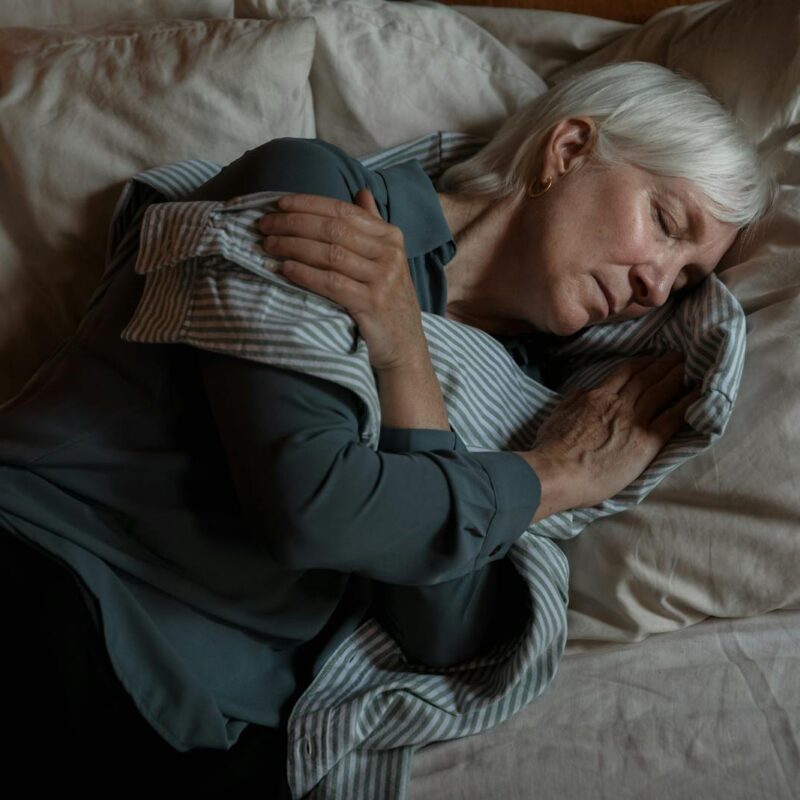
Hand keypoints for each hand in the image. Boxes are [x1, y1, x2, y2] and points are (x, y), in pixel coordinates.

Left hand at [259, 189, 427, 371]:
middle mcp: (389, 253)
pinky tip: (284, 269)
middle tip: (265, 225)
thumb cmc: (388, 301)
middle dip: (293, 224)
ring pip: (329, 254)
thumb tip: (361, 192)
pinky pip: (331, 283)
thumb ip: (372, 226)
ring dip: (293, 246)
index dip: (307, 204)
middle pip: (332, 230)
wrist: (404, 346)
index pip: (342, 211)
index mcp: (390, 236)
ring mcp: (382, 279)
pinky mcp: (372, 304)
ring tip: (269, 245)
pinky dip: (305, 274)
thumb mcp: (387, 259)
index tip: (279, 204)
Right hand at [519, 352, 700, 516]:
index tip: (651, 359)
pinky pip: (672, 419)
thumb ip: (570, 402)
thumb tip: (580, 390)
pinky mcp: (646, 442)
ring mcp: (633, 422)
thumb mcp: (555, 417)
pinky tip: (698, 397)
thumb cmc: (551, 449)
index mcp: (596, 398)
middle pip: (646, 379)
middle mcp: (618, 404)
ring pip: (660, 392)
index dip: (641, 364)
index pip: (624, 374)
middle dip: (663, 366)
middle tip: (678, 357)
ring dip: (677, 378)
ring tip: (690, 368)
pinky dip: (686, 405)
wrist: (558, 472)